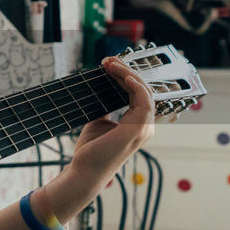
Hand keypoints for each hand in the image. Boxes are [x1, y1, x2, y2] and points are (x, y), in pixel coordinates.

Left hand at [70, 56, 155, 183]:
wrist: (84, 170)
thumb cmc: (90, 150)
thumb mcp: (98, 121)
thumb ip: (106, 107)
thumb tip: (101, 88)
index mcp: (138, 125)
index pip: (139, 94)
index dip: (126, 76)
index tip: (108, 64)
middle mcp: (145, 127)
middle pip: (143, 90)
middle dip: (126, 71)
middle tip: (108, 60)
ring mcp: (144, 129)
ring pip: (144, 92)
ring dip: (128, 74)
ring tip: (110, 64)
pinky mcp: (137, 130)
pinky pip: (144, 101)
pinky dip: (136, 86)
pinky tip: (123, 76)